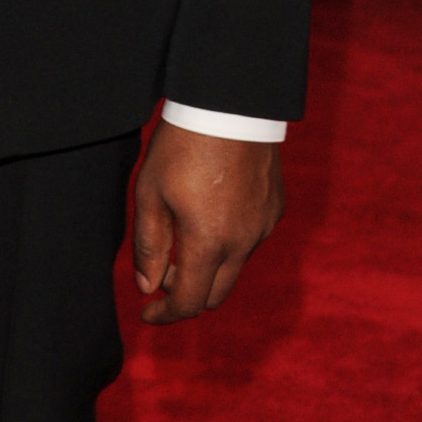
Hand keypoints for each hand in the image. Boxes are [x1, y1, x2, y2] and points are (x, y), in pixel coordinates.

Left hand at [132, 124, 282, 324]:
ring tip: (181, 238)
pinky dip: (227, 245)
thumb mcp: (150, 194)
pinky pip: (250, 242)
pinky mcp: (274, 209)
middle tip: (160, 278)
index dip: (165, 315)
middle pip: (215, 294)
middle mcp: (244, 242)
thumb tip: (148, 287)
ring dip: (206, 268)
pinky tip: (209, 217)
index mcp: (209, 242)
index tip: (147, 313)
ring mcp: (264, 226)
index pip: (190, 302)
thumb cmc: (182, 146)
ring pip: (233, 268)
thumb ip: (150, 246)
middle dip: (185, 295)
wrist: (230, 106)